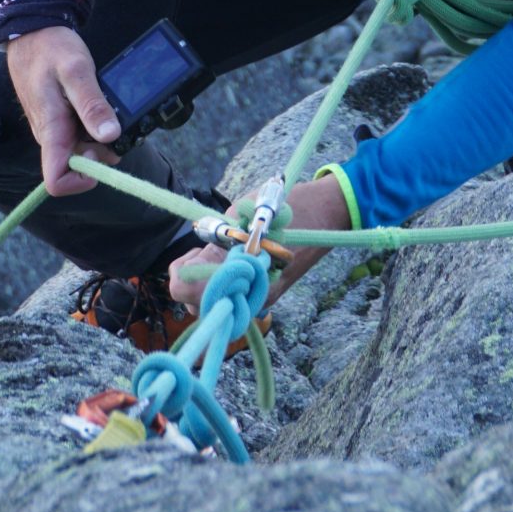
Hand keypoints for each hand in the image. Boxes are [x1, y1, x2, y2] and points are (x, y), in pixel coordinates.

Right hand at [4, 27, 119, 196]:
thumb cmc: (50, 48)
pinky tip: (100, 104)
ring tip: (108, 108)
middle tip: (114, 121)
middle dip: (101, 153)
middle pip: (76, 168)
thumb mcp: (76, 70)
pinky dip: (94, 125)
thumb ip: (91, 104)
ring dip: (100, 138)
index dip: (82, 180)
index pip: (57, 182)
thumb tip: (110, 136)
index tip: (101, 152)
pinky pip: (79, 134)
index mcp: (51, 131)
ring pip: (80, 151)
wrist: (31, 31)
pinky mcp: (59, 119)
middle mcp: (51, 136)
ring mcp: (54, 129)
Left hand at [168, 171, 355, 319]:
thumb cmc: (289, 208)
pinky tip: (232, 257)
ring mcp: (263, 299)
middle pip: (199, 304)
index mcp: (246, 279)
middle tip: (204, 249)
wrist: (330, 213)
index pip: (189, 293)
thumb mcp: (244, 215)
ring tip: (220, 251)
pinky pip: (235, 296)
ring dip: (209, 280)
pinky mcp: (269, 294)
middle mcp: (254, 299)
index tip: (194, 250)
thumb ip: (216, 240)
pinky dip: (226, 281)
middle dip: (194, 278)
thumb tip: (192, 256)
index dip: (182, 273)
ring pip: (216, 303)